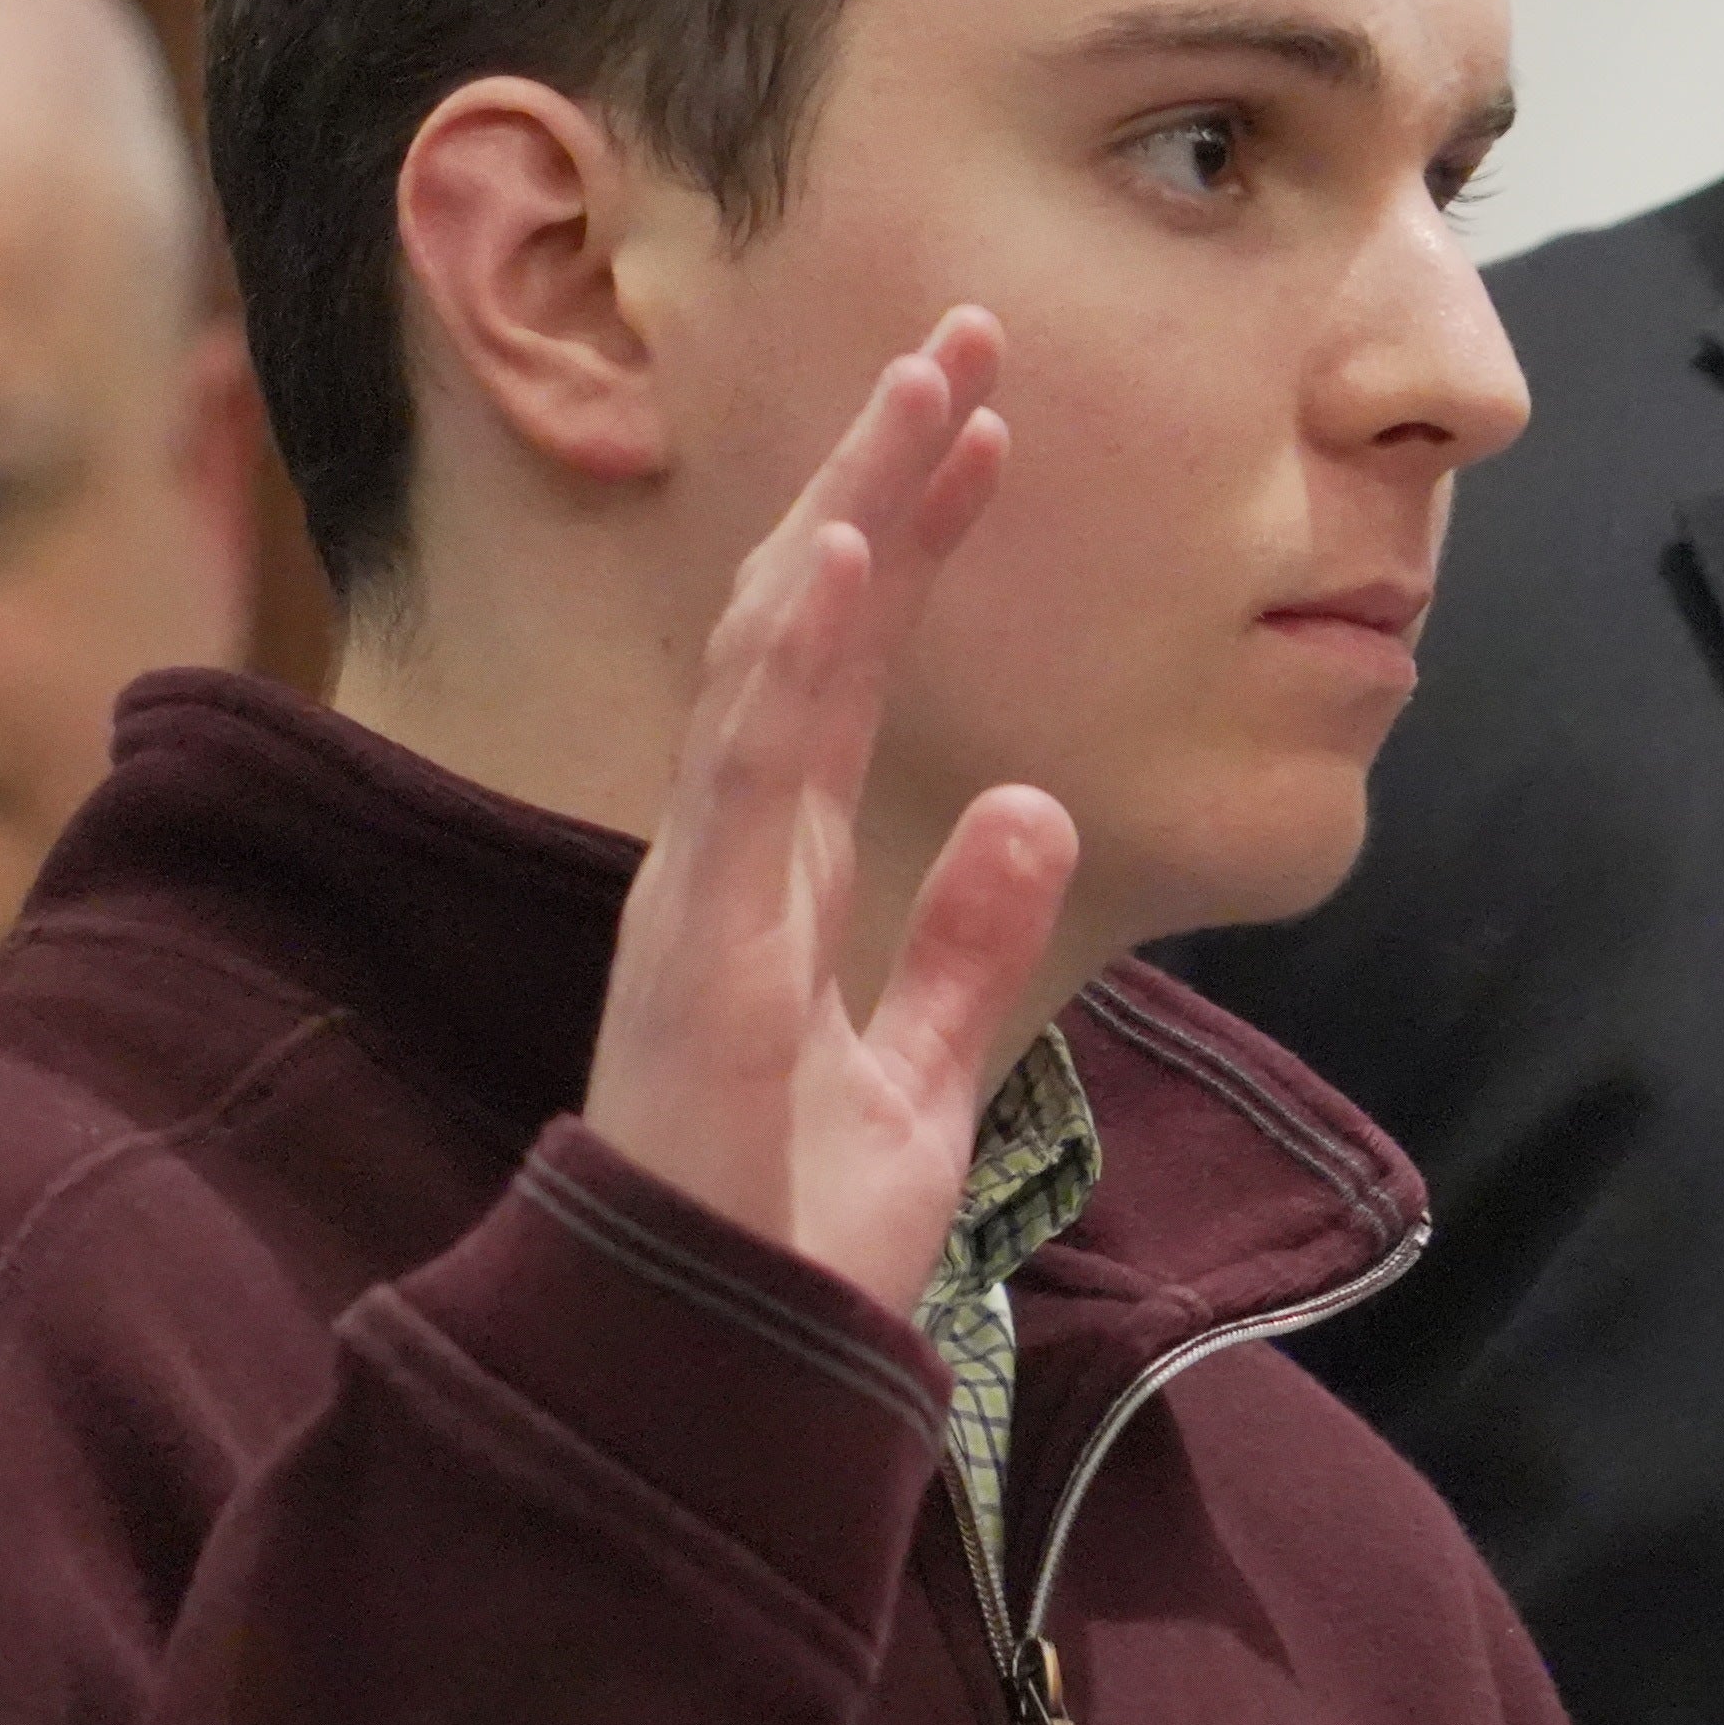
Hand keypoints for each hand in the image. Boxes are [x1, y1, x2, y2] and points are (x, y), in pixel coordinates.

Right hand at [578, 314, 1081, 1314]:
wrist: (728, 1385)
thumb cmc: (796, 1250)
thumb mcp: (921, 1078)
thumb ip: (963, 945)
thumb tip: (1029, 805)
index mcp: (775, 882)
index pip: (844, 670)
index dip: (908, 541)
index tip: (985, 429)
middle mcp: (723, 861)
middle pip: (799, 628)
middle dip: (875, 480)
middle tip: (961, 340)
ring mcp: (699, 894)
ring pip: (764, 663)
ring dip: (844, 520)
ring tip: (922, 392)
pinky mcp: (694, 951)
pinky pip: (737, 778)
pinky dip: (781, 659)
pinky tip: (835, 556)